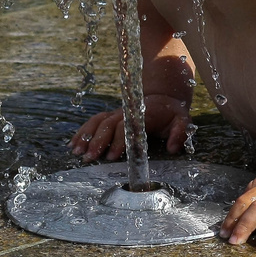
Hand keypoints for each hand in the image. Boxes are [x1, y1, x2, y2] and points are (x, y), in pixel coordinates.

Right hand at [70, 94, 191, 159]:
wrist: (163, 98)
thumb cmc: (173, 114)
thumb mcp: (183, 121)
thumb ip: (180, 133)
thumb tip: (173, 148)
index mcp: (143, 114)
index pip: (127, 126)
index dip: (119, 141)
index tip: (112, 156)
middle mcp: (126, 113)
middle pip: (108, 125)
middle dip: (97, 142)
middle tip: (89, 158)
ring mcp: (116, 113)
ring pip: (97, 122)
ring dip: (86, 136)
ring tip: (76, 152)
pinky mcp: (110, 116)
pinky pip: (93, 122)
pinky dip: (82, 132)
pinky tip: (72, 144)